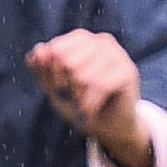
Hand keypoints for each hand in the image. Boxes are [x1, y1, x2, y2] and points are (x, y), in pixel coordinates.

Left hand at [26, 30, 150, 166]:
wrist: (109, 128)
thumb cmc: (80, 103)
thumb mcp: (54, 88)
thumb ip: (42, 68)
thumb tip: (38, 51)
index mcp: (81, 39)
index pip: (54, 50)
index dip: (52, 75)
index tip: (60, 87)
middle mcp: (101, 41)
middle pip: (67, 62)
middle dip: (66, 87)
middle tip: (74, 97)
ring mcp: (117, 54)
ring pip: (82, 76)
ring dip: (78, 98)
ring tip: (84, 103)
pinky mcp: (128, 71)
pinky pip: (99, 87)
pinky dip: (89, 105)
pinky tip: (91, 110)